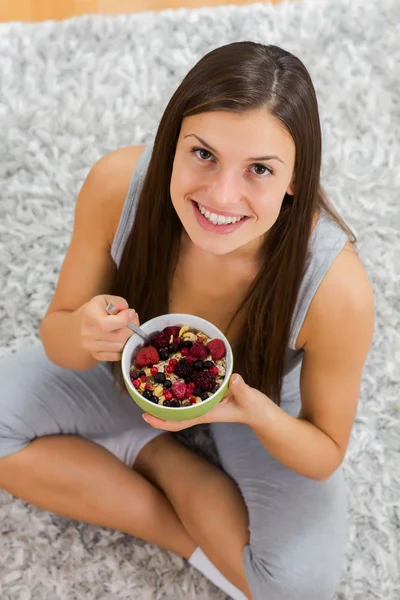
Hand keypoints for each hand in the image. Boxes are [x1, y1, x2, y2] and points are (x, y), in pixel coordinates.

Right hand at [80, 294, 138, 361]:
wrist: (83, 322)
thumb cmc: (98, 309)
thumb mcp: (107, 299)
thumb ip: (119, 303)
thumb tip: (128, 313)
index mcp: (89, 315)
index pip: (107, 324)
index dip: (124, 320)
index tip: (131, 312)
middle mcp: (87, 333)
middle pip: (118, 337)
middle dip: (132, 328)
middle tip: (134, 320)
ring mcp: (90, 346)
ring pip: (120, 347)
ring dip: (129, 338)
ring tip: (128, 328)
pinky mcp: (96, 355)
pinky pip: (117, 355)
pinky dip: (124, 347)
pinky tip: (123, 338)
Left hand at [142, 374, 270, 430]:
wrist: (265, 416)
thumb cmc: (257, 410)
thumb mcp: (250, 398)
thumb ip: (242, 389)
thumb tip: (233, 378)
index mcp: (208, 413)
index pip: (180, 422)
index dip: (161, 421)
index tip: (144, 416)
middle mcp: (204, 410)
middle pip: (175, 415)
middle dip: (157, 410)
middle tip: (139, 398)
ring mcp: (208, 405)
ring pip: (182, 406)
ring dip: (167, 400)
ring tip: (152, 386)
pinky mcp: (213, 397)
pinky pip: (192, 396)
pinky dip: (181, 390)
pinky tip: (177, 379)